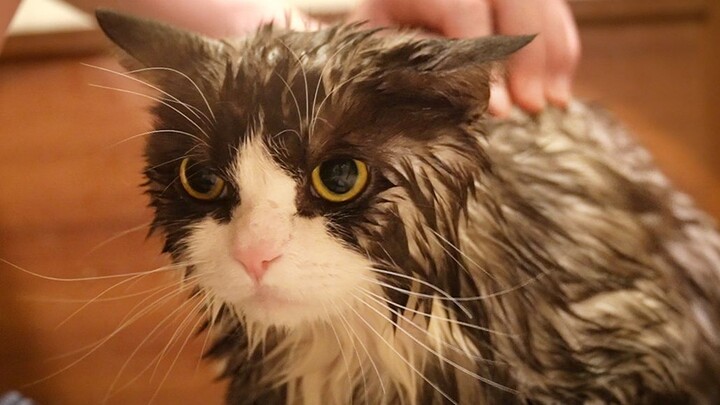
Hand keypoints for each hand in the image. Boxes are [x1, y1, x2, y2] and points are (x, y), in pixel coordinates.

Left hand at [348, 0, 580, 116]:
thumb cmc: (382, 35)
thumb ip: (408, 59)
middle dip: (528, 55)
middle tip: (529, 105)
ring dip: (553, 54)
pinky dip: (561, 48)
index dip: (483, 57)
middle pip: (514, 1)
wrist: (392, 14)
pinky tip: (559, 87)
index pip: (463, 8)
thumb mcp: (379, 44)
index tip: (496, 106)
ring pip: (541, 5)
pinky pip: (553, 12)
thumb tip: (455, 93)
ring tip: (551, 102)